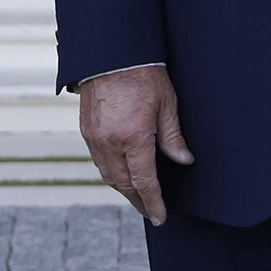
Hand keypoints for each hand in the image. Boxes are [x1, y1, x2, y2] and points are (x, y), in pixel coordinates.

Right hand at [79, 65, 193, 226]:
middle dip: (138, 202)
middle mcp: (110, 143)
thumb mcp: (166, 105)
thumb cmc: (142, 74)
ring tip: (138, 197)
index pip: (144, 182)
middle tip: (151, 213)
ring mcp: (95, 138)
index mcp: (133, 138)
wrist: (111, 53)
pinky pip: (98, 161)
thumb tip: (184, 160)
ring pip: (108, 176)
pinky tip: (121, 175)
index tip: (160, 217)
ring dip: (123, 190)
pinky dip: (111, 173)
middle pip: (124, 184)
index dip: (154, 203)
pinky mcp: (86, 130)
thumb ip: (173, 137)